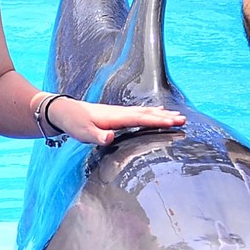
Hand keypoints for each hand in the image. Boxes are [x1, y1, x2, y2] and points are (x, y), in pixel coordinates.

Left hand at [57, 99, 184, 145]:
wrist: (65, 111)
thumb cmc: (74, 123)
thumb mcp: (83, 133)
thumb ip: (97, 136)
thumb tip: (109, 138)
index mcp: (116, 118)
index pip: (141, 119)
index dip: (158, 120)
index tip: (174, 122)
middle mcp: (121, 113)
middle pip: (148, 114)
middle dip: (166, 117)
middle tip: (184, 120)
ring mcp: (120, 112)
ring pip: (146, 112)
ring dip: (162, 114)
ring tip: (178, 116)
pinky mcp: (118, 115)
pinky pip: (140, 113)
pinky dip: (152, 112)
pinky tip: (158, 111)